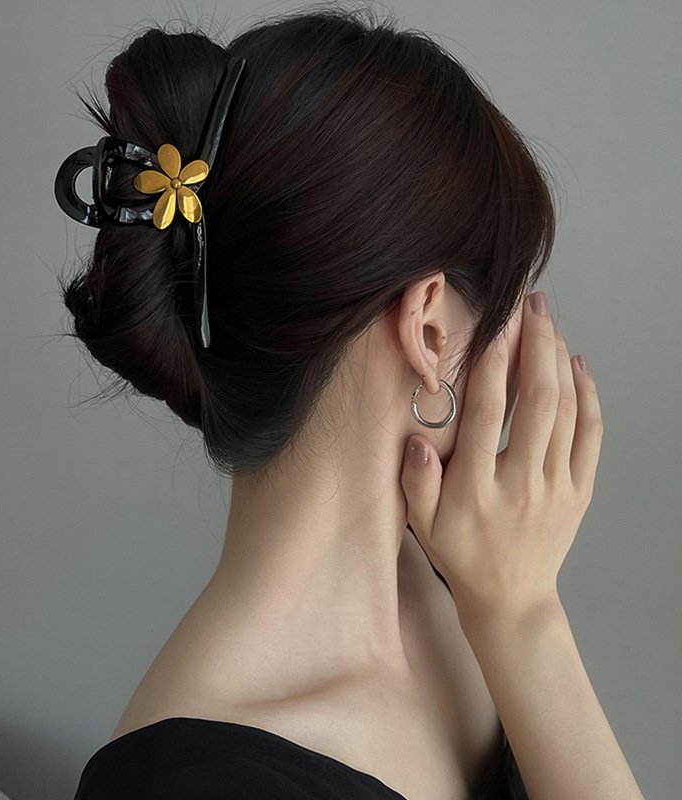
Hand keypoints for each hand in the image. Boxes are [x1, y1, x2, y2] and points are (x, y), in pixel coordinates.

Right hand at [400, 291, 602, 624]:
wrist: (512, 598)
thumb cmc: (463, 555)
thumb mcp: (425, 526)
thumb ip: (417, 482)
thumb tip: (416, 441)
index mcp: (480, 488)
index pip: (489, 414)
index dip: (492, 364)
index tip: (494, 325)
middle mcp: (523, 482)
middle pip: (538, 401)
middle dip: (536, 345)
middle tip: (531, 305)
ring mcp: (558, 485)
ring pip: (568, 411)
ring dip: (560, 361)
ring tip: (550, 323)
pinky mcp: (580, 490)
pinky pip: (591, 435)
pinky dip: (590, 396)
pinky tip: (579, 366)